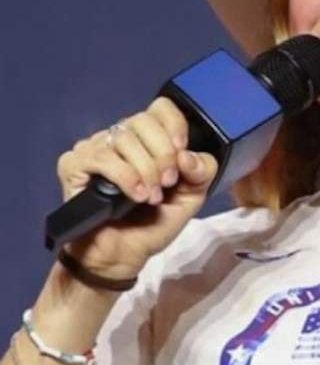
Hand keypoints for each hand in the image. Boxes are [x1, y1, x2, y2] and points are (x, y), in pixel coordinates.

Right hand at [56, 96, 217, 279]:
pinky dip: (125, 176)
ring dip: (145, 171)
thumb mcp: (190, 198)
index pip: (160, 108)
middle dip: (162, 154)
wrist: (122, 256)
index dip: (174, 125)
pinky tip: (134, 196)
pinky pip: (102, 157)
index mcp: (148, 139)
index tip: (181, 154)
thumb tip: (188, 155)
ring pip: (123, 139)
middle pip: (142, 120)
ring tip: (150, 197)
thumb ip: (201, 172)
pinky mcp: (74, 164)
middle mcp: (120, 138)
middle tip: (167, 184)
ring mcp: (94, 148)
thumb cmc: (151, 224)